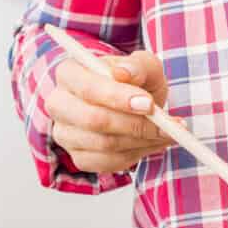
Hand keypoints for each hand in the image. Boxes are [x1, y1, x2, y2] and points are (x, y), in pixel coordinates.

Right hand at [43, 48, 171, 175]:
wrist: (135, 105)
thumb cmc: (136, 82)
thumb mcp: (144, 66)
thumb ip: (138, 65)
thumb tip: (124, 72)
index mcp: (69, 73)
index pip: (88, 88)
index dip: (118, 97)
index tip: (149, 104)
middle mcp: (59, 104)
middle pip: (93, 120)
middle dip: (135, 124)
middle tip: (168, 125)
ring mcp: (65, 134)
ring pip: (104, 144)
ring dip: (142, 140)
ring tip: (168, 132)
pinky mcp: (79, 157)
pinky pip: (109, 162)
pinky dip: (138, 154)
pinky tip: (153, 142)